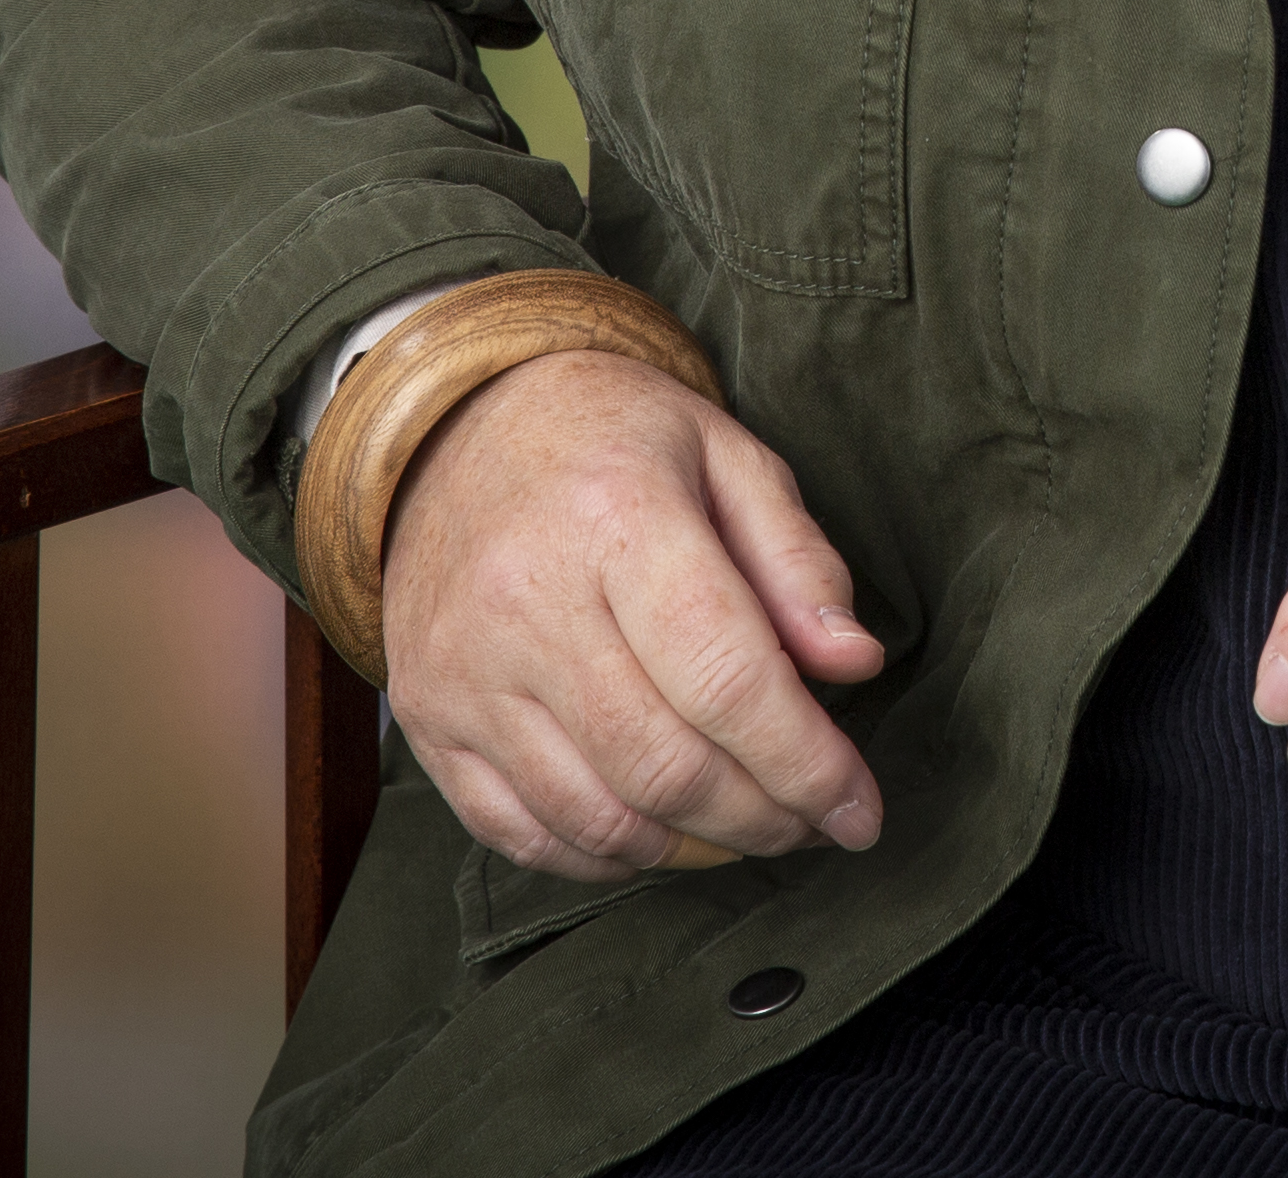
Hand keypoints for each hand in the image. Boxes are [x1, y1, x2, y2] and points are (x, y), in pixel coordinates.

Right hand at [377, 347, 890, 879]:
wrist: (455, 429)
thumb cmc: (613, 440)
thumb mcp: (727, 455)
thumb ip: (798, 562)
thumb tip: (854, 664)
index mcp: (617, 517)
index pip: (728, 679)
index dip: (807, 764)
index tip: (860, 811)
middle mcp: (526, 602)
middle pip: (666, 764)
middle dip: (763, 818)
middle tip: (813, 823)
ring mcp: (464, 671)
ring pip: (596, 815)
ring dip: (692, 849)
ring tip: (749, 831)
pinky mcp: (427, 719)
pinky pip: (519, 832)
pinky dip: (602, 857)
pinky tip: (660, 835)